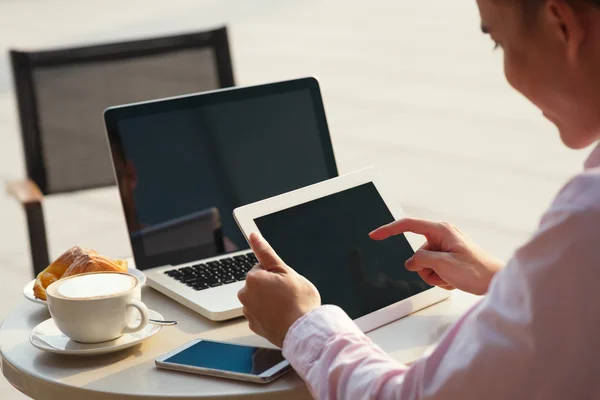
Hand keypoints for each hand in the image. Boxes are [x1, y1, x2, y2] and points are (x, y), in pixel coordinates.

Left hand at [237, 233, 320, 346]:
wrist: (304, 332)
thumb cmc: (299, 302)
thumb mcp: (286, 271)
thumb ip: (266, 253)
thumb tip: (253, 236)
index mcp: (252, 279)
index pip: (261, 267)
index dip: (277, 273)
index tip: (286, 282)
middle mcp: (245, 295)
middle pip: (258, 284)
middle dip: (271, 286)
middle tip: (288, 294)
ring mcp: (249, 312)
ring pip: (259, 299)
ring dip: (270, 301)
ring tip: (287, 307)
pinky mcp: (254, 326)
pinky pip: (260, 314)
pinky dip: (269, 314)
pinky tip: (282, 317)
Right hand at [370, 218, 502, 294]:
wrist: (497, 282)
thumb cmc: (477, 271)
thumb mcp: (443, 265)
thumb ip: (421, 260)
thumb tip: (411, 262)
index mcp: (441, 230)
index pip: (408, 225)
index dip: (389, 230)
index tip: (375, 235)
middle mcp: (442, 235)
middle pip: (417, 253)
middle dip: (425, 268)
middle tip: (444, 274)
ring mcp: (446, 246)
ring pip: (424, 264)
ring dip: (434, 275)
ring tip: (451, 278)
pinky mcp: (449, 257)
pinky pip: (434, 269)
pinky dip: (441, 277)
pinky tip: (455, 279)